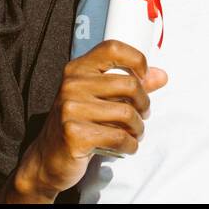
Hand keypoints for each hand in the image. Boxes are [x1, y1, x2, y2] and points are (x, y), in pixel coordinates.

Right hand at [0, 40, 167, 202]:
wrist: (47, 160)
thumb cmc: (78, 124)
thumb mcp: (100, 99)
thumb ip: (130, 85)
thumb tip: (161, 76)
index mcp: (77, 69)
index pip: (113, 48)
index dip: (137, 59)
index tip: (144, 77)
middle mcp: (72, 84)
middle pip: (129, 84)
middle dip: (144, 104)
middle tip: (143, 115)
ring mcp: (71, 109)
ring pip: (127, 113)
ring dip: (138, 128)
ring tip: (135, 133)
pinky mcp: (74, 134)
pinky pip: (118, 137)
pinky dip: (130, 145)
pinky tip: (127, 146)